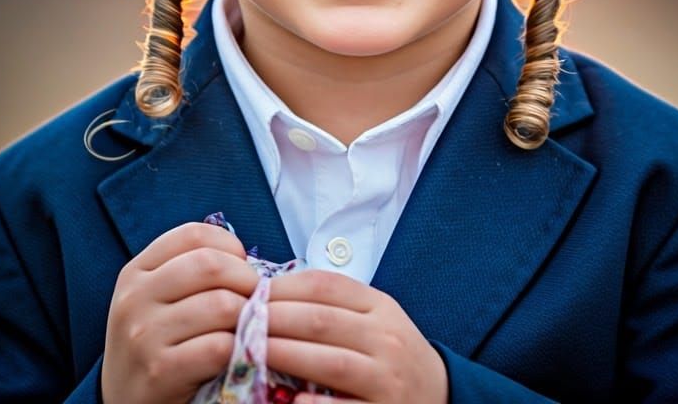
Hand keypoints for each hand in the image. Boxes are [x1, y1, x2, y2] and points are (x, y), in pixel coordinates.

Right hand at [101, 221, 259, 403]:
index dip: (228, 244)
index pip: (193, 234)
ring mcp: (144, 335)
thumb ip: (190, 271)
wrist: (124, 403)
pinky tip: (234, 353)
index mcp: (136, 272)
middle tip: (255, 297)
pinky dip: (238, 348)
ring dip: (247, 316)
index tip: (240, 264)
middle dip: (246, 278)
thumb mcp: (157, 299)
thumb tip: (246, 259)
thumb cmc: (155, 344)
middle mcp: (135, 298)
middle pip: (211, 265)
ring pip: (221, 305)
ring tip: (246, 326)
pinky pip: (218, 346)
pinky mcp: (159, 372)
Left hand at [266, 269, 448, 403]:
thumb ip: (334, 305)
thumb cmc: (391, 353)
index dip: (283, 287)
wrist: (439, 395)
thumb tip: (272, 295)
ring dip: (284, 355)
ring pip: (329, 362)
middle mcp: (386, 338)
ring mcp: (386, 379)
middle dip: (274, 319)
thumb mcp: (373, 317)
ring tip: (250, 352)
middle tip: (238, 320)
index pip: (325, 286)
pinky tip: (288, 399)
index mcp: (380, 306)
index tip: (251, 291)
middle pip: (321, 321)